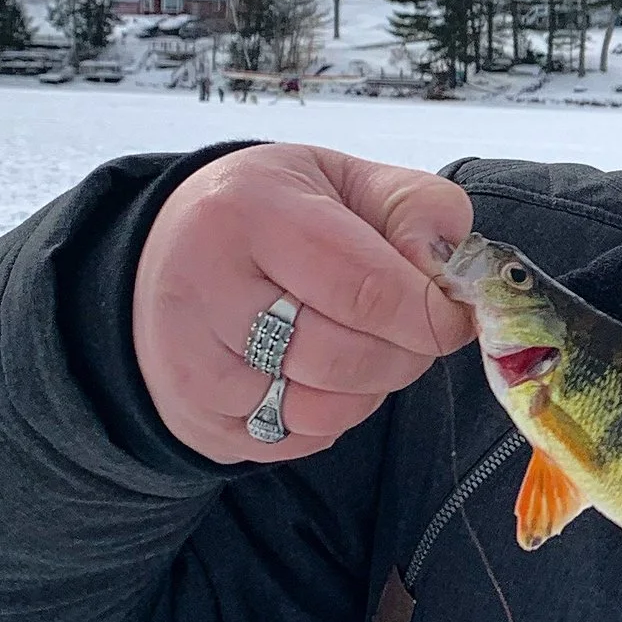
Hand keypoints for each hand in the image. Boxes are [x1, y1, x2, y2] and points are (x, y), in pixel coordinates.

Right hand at [133, 145, 475, 462]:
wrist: (166, 252)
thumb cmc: (270, 213)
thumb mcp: (344, 179)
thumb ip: (417, 208)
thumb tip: (448, 269)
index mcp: (248, 212)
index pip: (367, 289)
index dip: (431, 314)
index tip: (455, 315)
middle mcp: (204, 289)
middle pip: (347, 358)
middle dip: (406, 353)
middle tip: (413, 331)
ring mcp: (190, 363)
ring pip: (323, 410)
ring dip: (370, 389)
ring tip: (362, 346)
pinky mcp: (193, 419)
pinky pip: (295, 442)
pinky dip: (329, 417)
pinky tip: (316, 373)